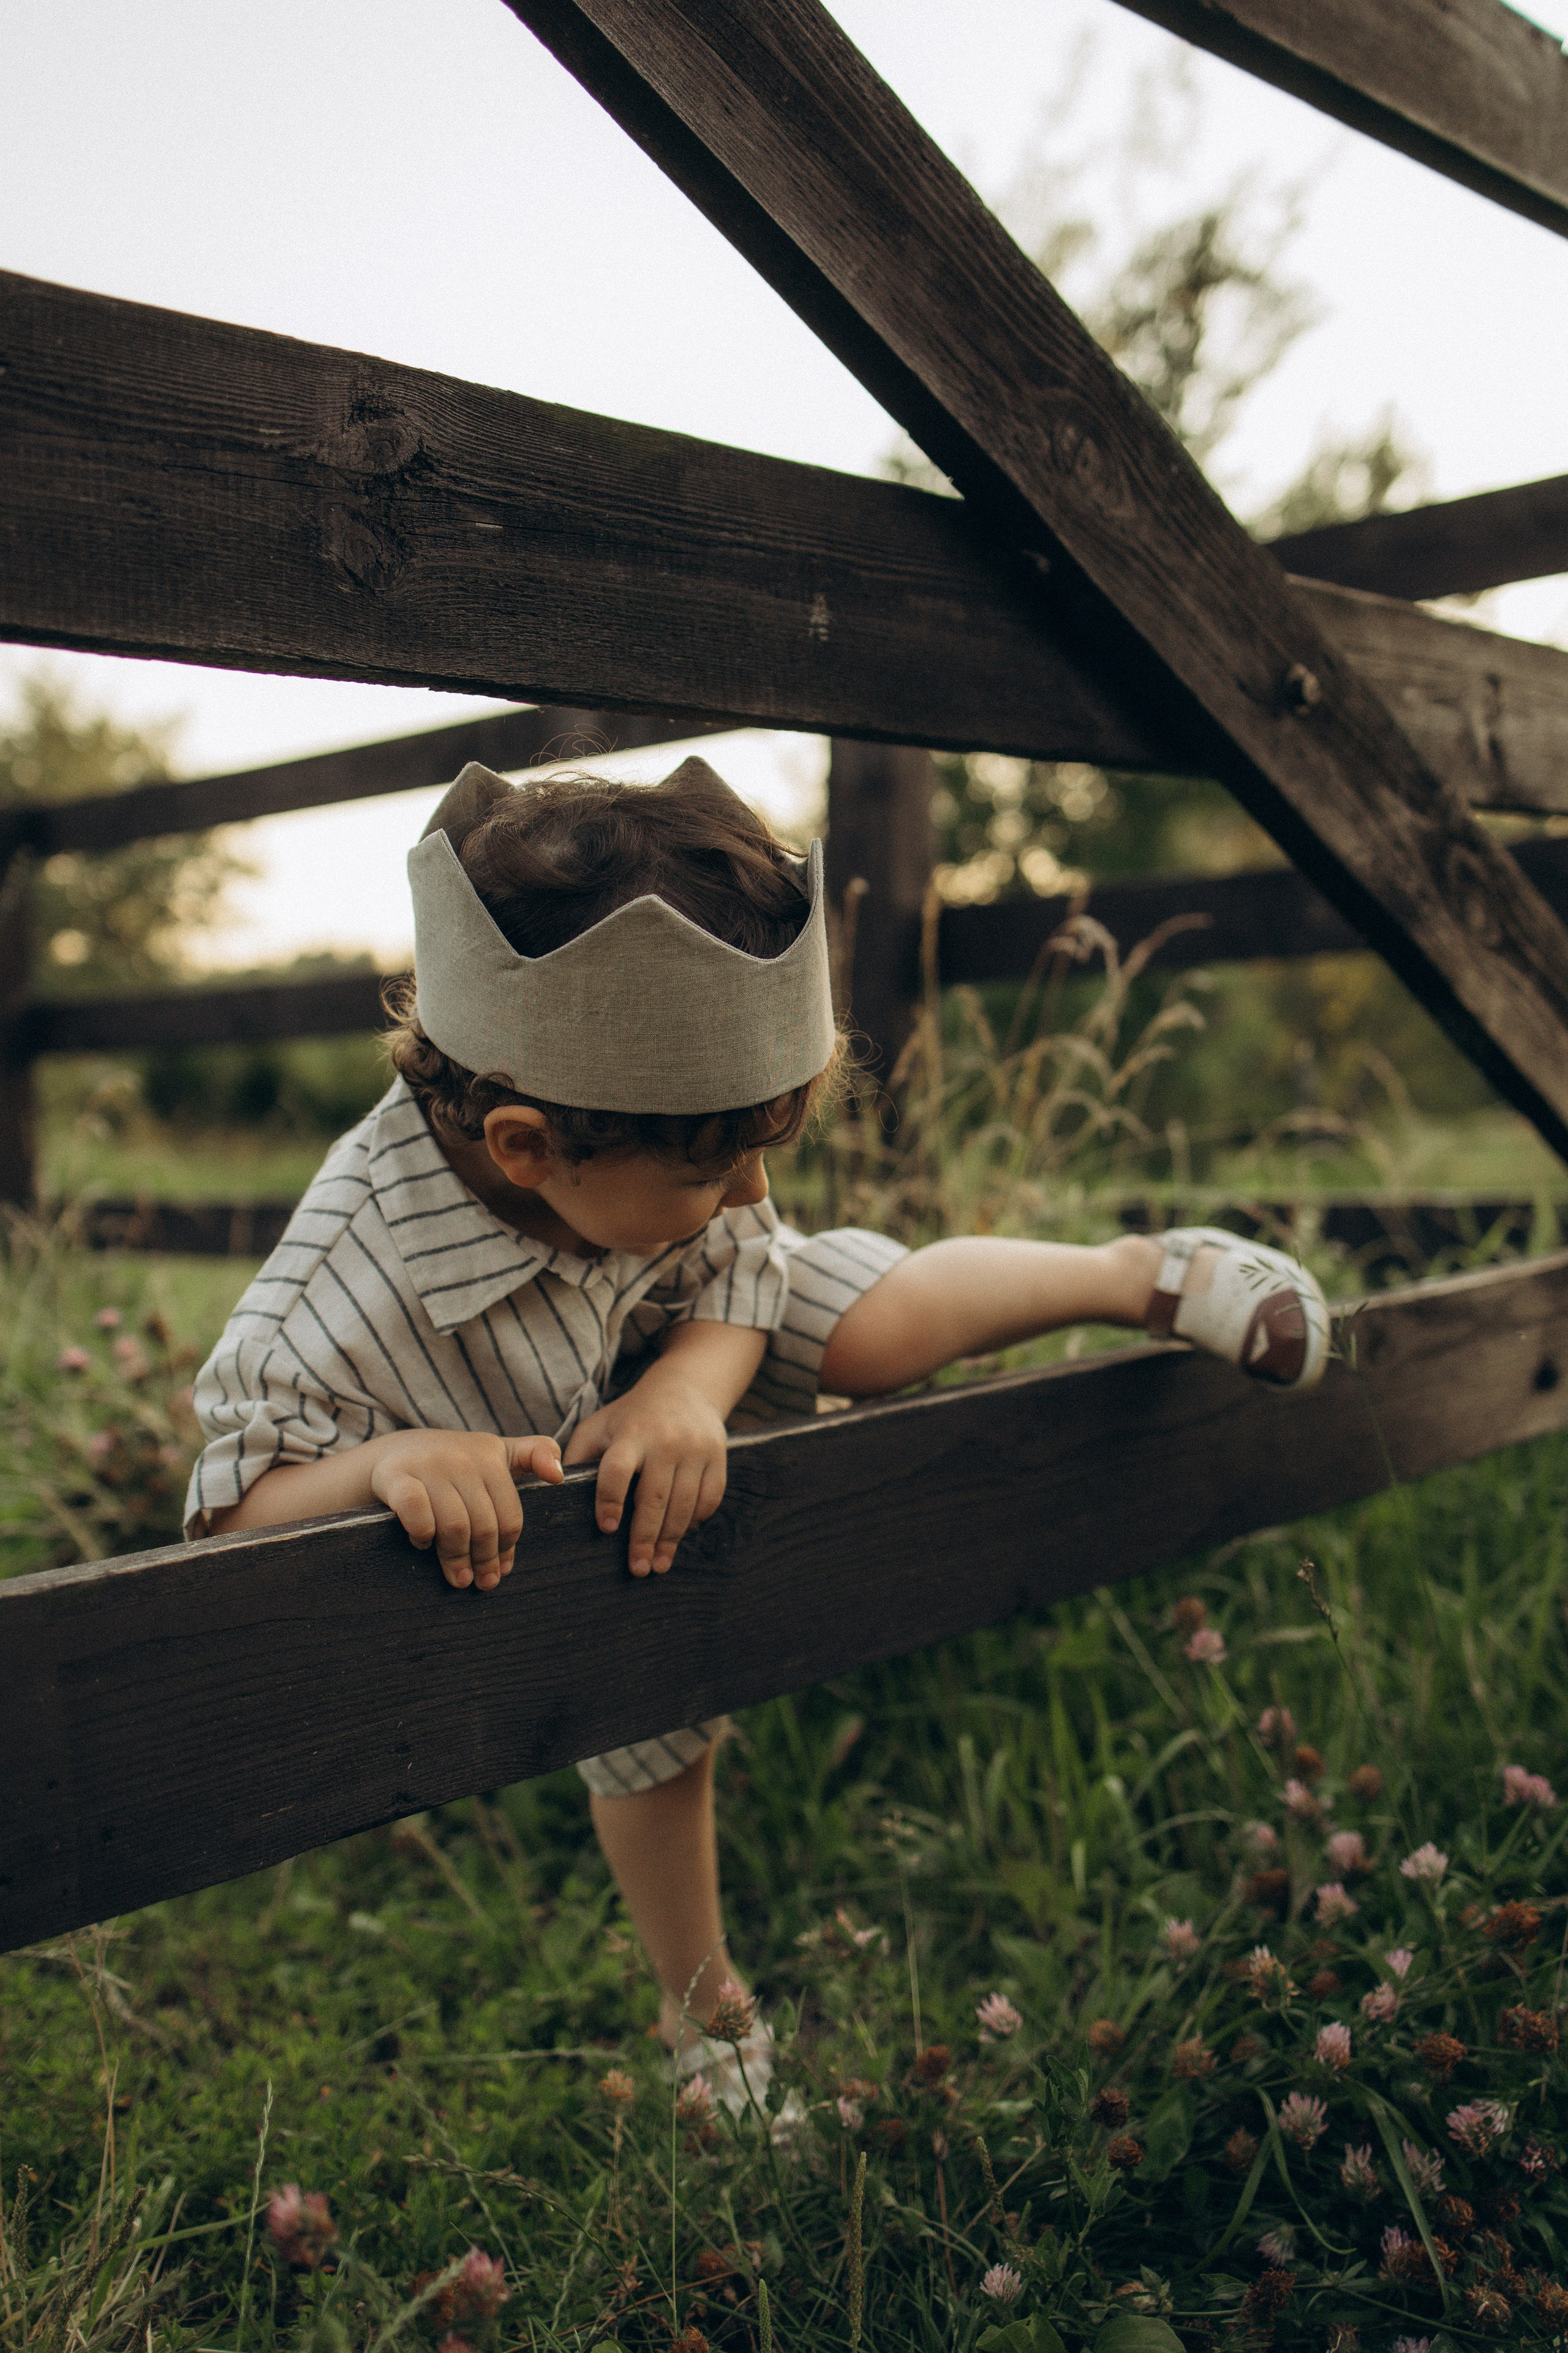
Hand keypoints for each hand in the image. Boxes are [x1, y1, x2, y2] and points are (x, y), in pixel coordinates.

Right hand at [369, 1429, 562, 1590]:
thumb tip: (560, 1476)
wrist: (395, 1454)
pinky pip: (418, 1514)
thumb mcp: (496, 1452)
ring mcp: (428, 1466)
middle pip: (484, 1525)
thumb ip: (533, 1455)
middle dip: (485, 1560)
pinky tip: (424, 1544)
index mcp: (490, 1455)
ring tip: (459, 1577)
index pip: (510, 1515)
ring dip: (456, 1559)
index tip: (503, 1570)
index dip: (507, 1549)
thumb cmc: (453, 1462)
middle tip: (482, 1583)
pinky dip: (423, 1535)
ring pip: (454, 1525)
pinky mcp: (396, 1477)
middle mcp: (461, 1457)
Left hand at [564, 1364, 729, 1576]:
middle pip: (653, 1496)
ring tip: (658, 1565)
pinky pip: (710, 1498)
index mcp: (630, 1433)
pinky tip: (681, 1536)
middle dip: (644, 1537)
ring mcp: (696, 1449)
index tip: (606, 1529)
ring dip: (671, 1539)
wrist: (685, 1387)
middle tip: (636, 1569)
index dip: (610, 1500)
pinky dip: (696, 1521)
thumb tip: (554, 1492)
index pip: (618, 1470)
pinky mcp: (718, 1457)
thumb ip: (577, 1456)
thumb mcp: (599, 1425)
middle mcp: (665, 1441)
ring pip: (684, 1503)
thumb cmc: (632, 1416)